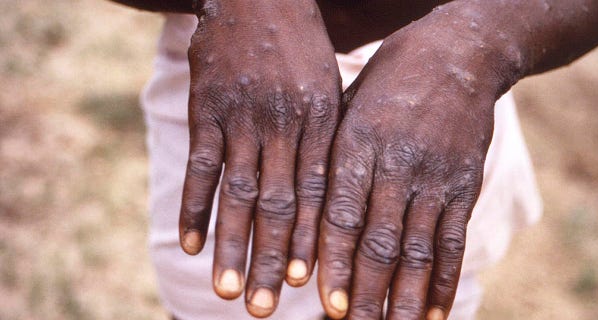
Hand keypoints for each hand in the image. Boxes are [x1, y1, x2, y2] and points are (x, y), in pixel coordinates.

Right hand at [179, 1, 340, 316]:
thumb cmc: (301, 48)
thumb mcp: (328, 88)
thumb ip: (327, 140)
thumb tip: (330, 199)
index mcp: (321, 122)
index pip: (318, 194)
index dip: (313, 242)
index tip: (309, 285)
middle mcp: (284, 124)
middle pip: (279, 204)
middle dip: (273, 259)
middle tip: (266, 308)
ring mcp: (243, 117)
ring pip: (237, 193)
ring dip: (231, 246)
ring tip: (229, 292)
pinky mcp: (207, 108)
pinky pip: (201, 166)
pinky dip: (193, 207)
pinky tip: (189, 244)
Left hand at [317, 13, 517, 318]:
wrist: (458, 53)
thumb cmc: (388, 82)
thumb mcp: (348, 106)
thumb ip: (331, 159)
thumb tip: (306, 219)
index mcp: (358, 144)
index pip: (342, 215)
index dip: (334, 263)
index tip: (325, 304)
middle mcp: (397, 165)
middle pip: (380, 243)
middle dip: (365, 294)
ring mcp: (435, 178)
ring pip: (419, 251)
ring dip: (405, 300)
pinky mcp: (464, 185)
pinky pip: (454, 241)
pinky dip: (445, 282)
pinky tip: (436, 314)